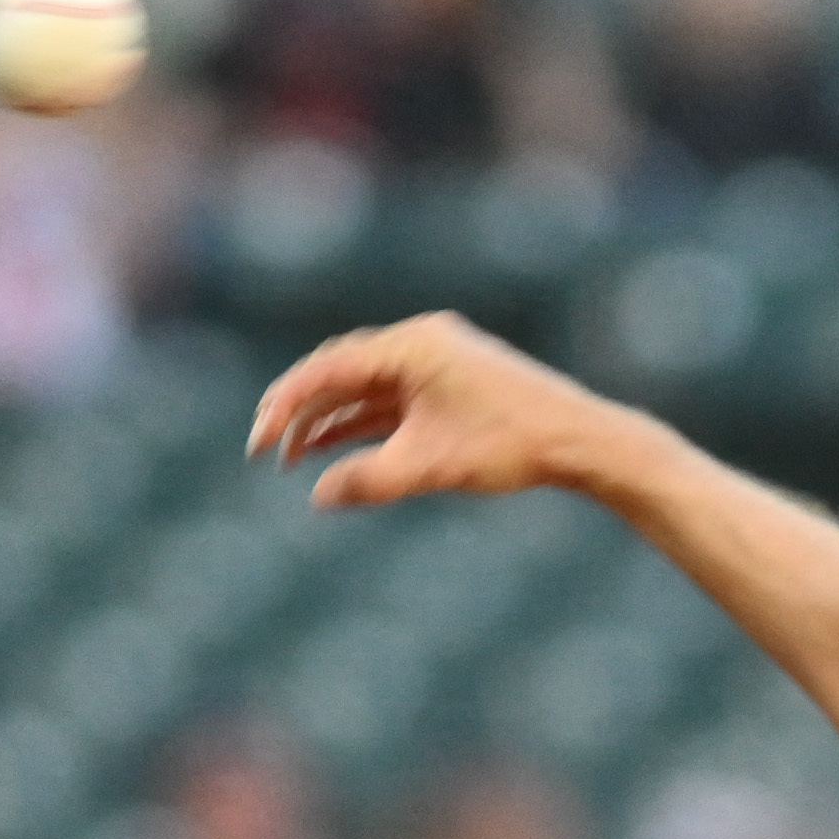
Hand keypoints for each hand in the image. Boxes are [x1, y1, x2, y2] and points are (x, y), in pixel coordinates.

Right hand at [247, 313, 639, 513]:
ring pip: (365, 388)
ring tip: (293, 458)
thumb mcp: (429, 468)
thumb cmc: (509, 447)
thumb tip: (318, 496)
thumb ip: (367, 481)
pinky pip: (393, 400)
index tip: (257, 444)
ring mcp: (437, 361)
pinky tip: (336, 453)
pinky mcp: (450, 384)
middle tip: (263, 447)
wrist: (580, 441)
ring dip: (330, 421)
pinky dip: (365, 424)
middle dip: (299, 410)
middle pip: (340, 370)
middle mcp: (420, 342)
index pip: (327, 369)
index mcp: (410, 346)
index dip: (283, 406)